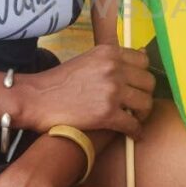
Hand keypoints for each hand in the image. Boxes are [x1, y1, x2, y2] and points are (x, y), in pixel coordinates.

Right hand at [18, 44, 154, 136]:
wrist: (37, 98)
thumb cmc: (59, 82)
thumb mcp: (88, 60)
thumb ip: (111, 61)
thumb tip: (138, 60)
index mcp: (109, 52)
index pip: (143, 60)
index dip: (142, 76)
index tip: (138, 86)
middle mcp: (113, 68)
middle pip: (149, 82)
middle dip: (145, 95)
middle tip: (138, 105)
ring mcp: (111, 90)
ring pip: (145, 103)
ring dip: (143, 114)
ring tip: (135, 119)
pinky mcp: (107, 113)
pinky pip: (133, 124)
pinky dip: (135, 132)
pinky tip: (132, 134)